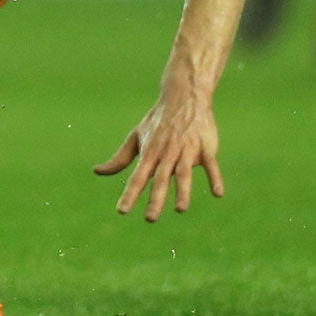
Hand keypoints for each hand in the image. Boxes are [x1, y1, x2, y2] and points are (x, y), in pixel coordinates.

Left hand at [94, 79, 223, 221]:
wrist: (184, 97)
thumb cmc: (157, 122)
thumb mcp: (136, 137)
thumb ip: (119, 159)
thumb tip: (97, 171)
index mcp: (149, 152)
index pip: (137, 177)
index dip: (130, 194)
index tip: (122, 211)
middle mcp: (167, 153)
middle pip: (160, 179)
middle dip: (155, 199)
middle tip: (150, 219)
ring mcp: (186, 149)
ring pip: (183, 172)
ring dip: (182, 191)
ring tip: (180, 209)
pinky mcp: (205, 147)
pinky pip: (211, 164)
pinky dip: (214, 178)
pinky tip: (218, 193)